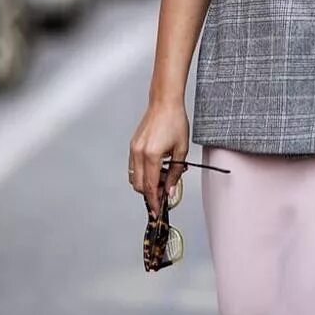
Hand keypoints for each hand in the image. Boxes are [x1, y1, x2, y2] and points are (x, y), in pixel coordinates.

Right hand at [128, 100, 189, 216]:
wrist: (164, 103)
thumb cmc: (175, 122)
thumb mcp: (181, 150)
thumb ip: (176, 173)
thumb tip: (171, 191)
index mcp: (151, 156)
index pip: (151, 187)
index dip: (154, 201)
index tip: (158, 211)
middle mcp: (138, 154)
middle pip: (140, 186)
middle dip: (151, 194)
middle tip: (166, 192)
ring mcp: (133, 150)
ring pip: (135, 178)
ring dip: (147, 184)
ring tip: (165, 178)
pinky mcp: (133, 146)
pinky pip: (134, 167)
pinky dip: (144, 174)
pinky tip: (158, 169)